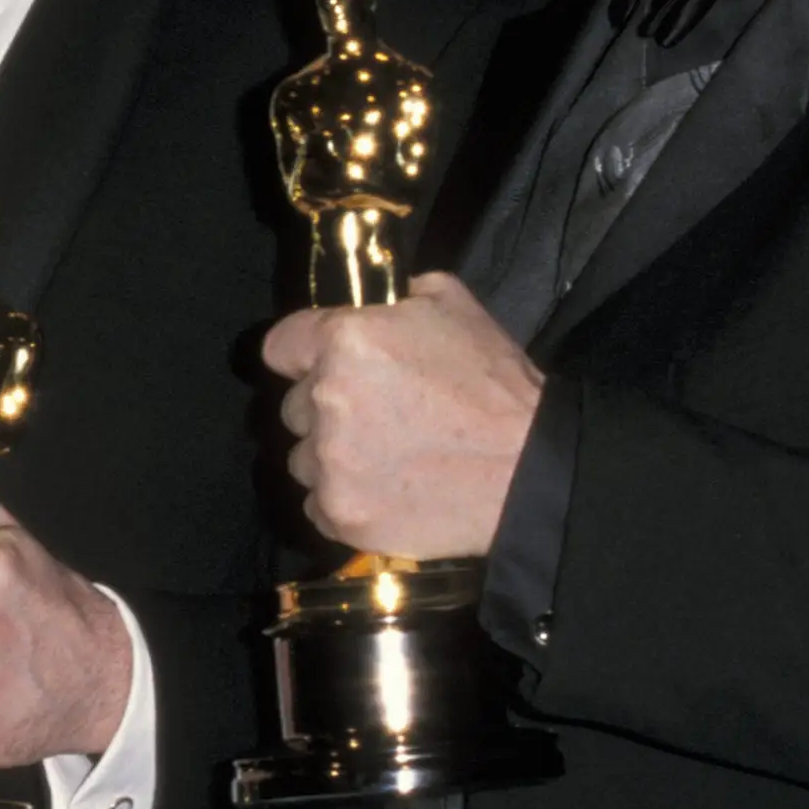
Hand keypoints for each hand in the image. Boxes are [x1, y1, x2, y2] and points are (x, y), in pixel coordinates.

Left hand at [262, 271, 543, 560]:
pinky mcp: (340, 513)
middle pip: (294, 406)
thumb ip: (401, 295)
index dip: (302, 354)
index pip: (280, 346)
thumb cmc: (496, 385)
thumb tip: (380, 300)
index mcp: (345, 340)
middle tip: (378, 416)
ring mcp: (329, 463)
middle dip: (327, 408)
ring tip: (386, 458)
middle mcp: (325, 399)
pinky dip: (345, 500)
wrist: (528, 470)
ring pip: (304, 459)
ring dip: (333, 457)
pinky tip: (387, 492)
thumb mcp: (454, 306)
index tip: (320, 365)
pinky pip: (318, 505)